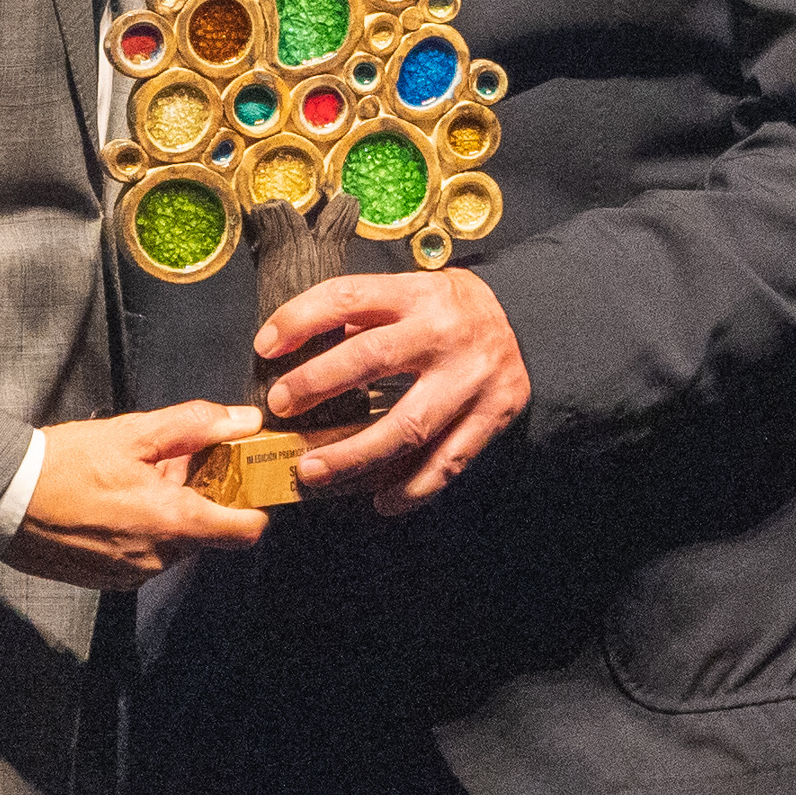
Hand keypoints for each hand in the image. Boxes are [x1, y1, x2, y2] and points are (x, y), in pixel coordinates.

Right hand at [1, 401, 267, 589]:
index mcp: (173, 522)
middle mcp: (158, 558)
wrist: (2, 499)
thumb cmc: (65, 463)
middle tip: (168, 461)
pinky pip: (143, 555)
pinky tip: (112, 502)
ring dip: (166, 513)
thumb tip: (245, 420)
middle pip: (205, 531)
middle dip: (197, 496)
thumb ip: (195, 426)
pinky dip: (140, 530)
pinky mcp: (107, 580)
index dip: (253, 504)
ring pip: (173, 543)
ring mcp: (131, 573)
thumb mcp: (133, 432)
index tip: (243, 481)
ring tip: (131, 478)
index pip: (245, 531)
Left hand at [258, 269, 530, 516]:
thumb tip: (297, 349)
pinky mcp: (492, 415)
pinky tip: (381, 501)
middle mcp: (443, 333)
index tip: (265, 347)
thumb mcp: (411, 293)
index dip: (300, 320)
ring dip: (355, 455)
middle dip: (317, 385)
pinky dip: (412, 487)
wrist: (530, 322)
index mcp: (417, 294)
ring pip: (407, 425)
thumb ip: (364, 316)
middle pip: (370, 360)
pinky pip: (447, 461)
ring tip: (313, 472)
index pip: (347, 298)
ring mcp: (470, 378)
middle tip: (282, 409)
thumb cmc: (449, 311)